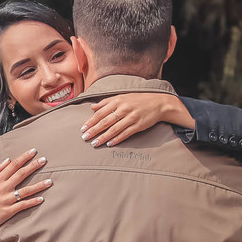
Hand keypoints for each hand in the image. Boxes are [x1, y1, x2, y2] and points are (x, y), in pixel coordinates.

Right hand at [0, 149, 50, 239]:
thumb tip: (7, 160)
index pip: (13, 165)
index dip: (24, 157)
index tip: (33, 151)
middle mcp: (3, 188)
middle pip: (21, 174)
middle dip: (33, 166)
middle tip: (44, 160)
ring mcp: (7, 200)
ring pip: (25, 191)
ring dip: (38, 186)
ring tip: (50, 181)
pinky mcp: (9, 211)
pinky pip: (23, 205)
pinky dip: (32, 202)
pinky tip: (41, 199)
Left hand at [80, 93, 194, 147]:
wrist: (159, 103)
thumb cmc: (137, 100)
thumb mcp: (121, 97)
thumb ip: (106, 102)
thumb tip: (92, 107)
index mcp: (117, 101)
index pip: (100, 113)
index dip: (90, 121)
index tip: (82, 128)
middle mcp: (123, 109)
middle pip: (105, 121)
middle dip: (93, 130)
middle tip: (84, 137)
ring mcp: (131, 117)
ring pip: (114, 129)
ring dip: (103, 137)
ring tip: (94, 143)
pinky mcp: (139, 125)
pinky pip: (125, 133)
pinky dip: (117, 139)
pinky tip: (109, 144)